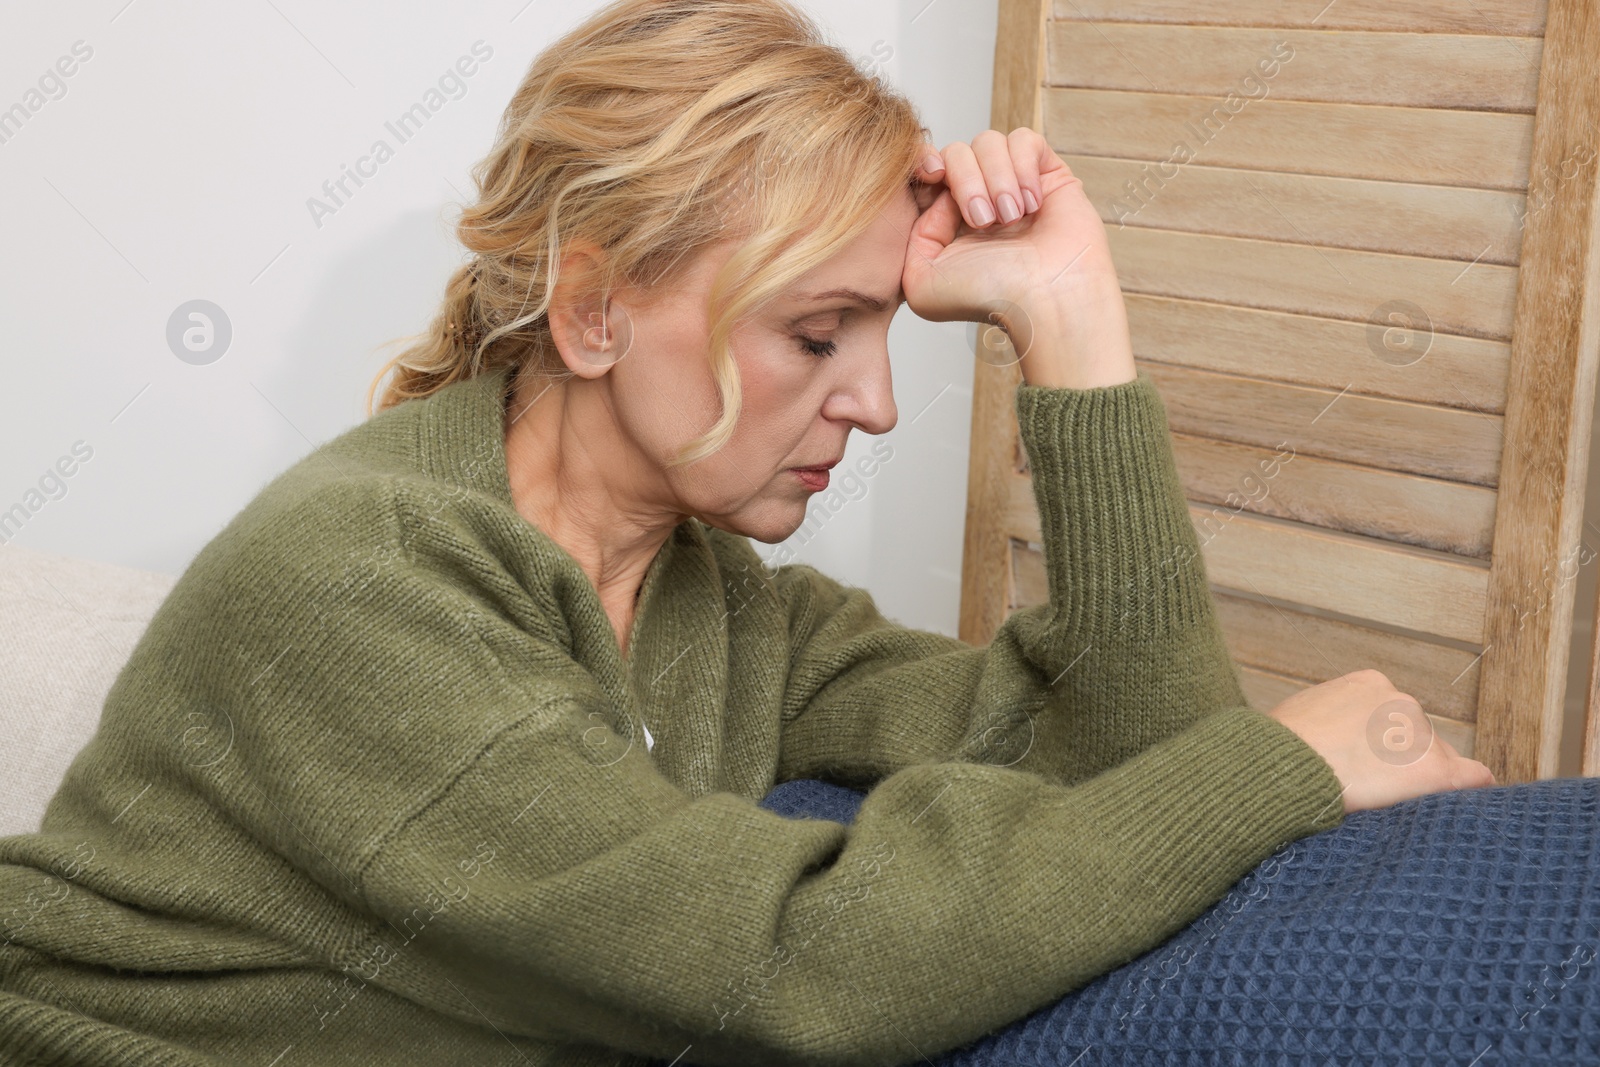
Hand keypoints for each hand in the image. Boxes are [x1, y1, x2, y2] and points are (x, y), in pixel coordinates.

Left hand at [903, 127, 1133, 387]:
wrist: (1043, 300)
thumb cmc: (989, 298)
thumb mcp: (919, 280)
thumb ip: (908, 234)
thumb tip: (939, 192)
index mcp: (946, 220)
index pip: (927, 167)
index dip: (923, 162)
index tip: (932, 176)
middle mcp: (979, 200)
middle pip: (956, 151)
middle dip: (966, 181)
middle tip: (984, 222)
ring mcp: (1013, 186)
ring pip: (988, 142)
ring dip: (996, 179)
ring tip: (1010, 219)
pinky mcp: (1048, 175)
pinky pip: (1025, 139)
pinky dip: (1023, 167)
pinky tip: (1032, 204)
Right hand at [1267, 669, 1496, 814]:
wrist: (1282, 769)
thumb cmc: (1278, 750)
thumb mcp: (1302, 717)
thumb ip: (1330, 722)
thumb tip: (1330, 742)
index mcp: (1368, 685)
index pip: (1394, 716)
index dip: (1386, 744)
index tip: (1376, 764)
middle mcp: (1401, 702)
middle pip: (1418, 739)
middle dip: (1403, 762)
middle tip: (1375, 790)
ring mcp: (1419, 734)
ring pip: (1437, 762)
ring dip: (1419, 780)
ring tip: (1388, 803)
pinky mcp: (1433, 769)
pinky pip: (1471, 777)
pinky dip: (1471, 788)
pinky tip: (1469, 803)